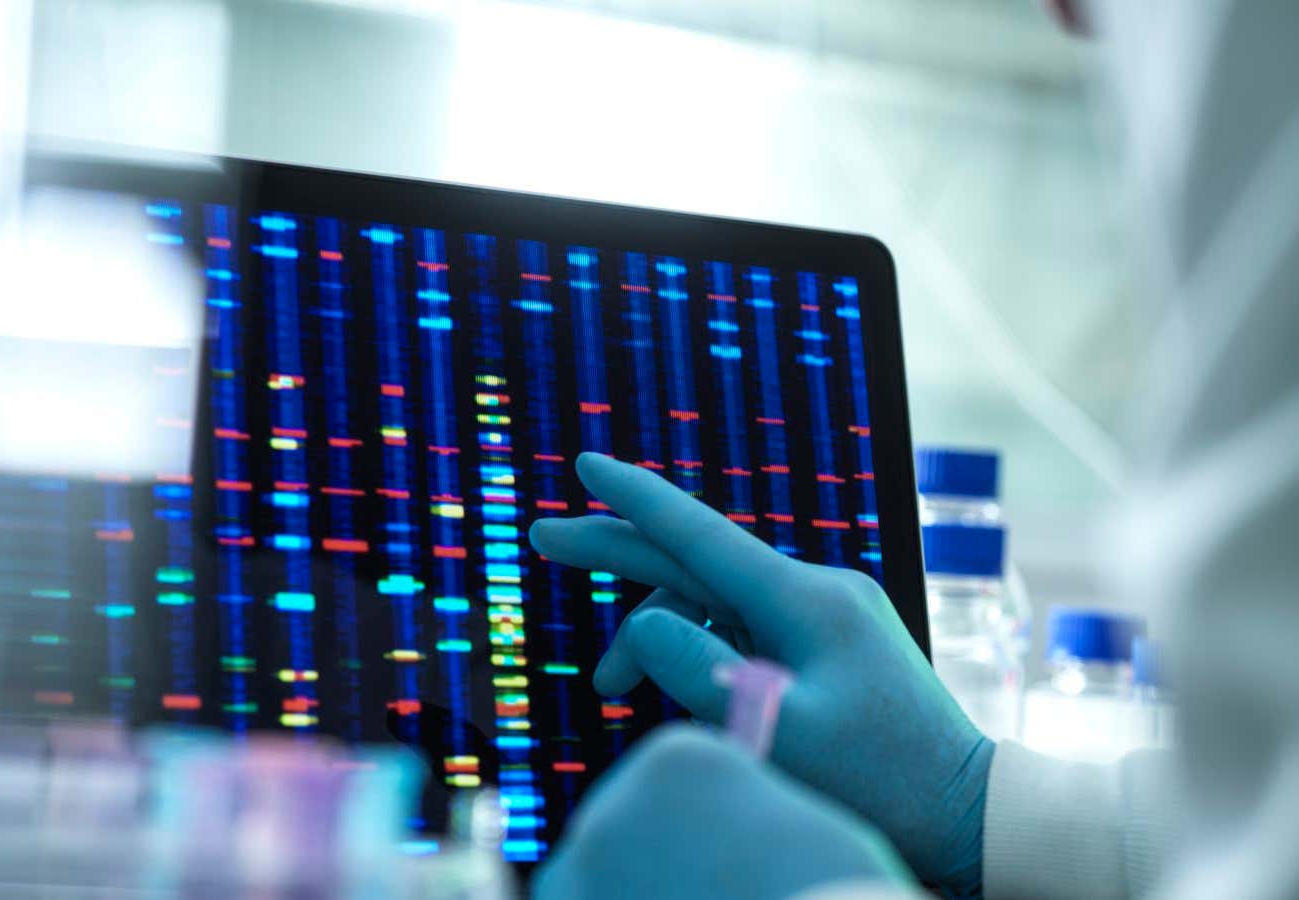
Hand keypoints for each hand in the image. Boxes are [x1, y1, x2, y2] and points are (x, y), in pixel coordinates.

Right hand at [529, 453, 993, 894]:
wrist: (963, 805)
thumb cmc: (879, 778)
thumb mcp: (777, 730)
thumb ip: (698, 672)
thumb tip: (641, 626)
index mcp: (804, 600)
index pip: (700, 534)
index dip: (635, 498)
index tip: (585, 462)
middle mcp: (812, 589)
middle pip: (694, 559)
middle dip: (618, 551)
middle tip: (544, 538)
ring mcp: (819, 612)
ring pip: (711, 604)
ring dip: (654, 636)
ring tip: (607, 690)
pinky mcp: (822, 640)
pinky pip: (740, 628)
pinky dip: (697, 651)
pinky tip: (671, 687)